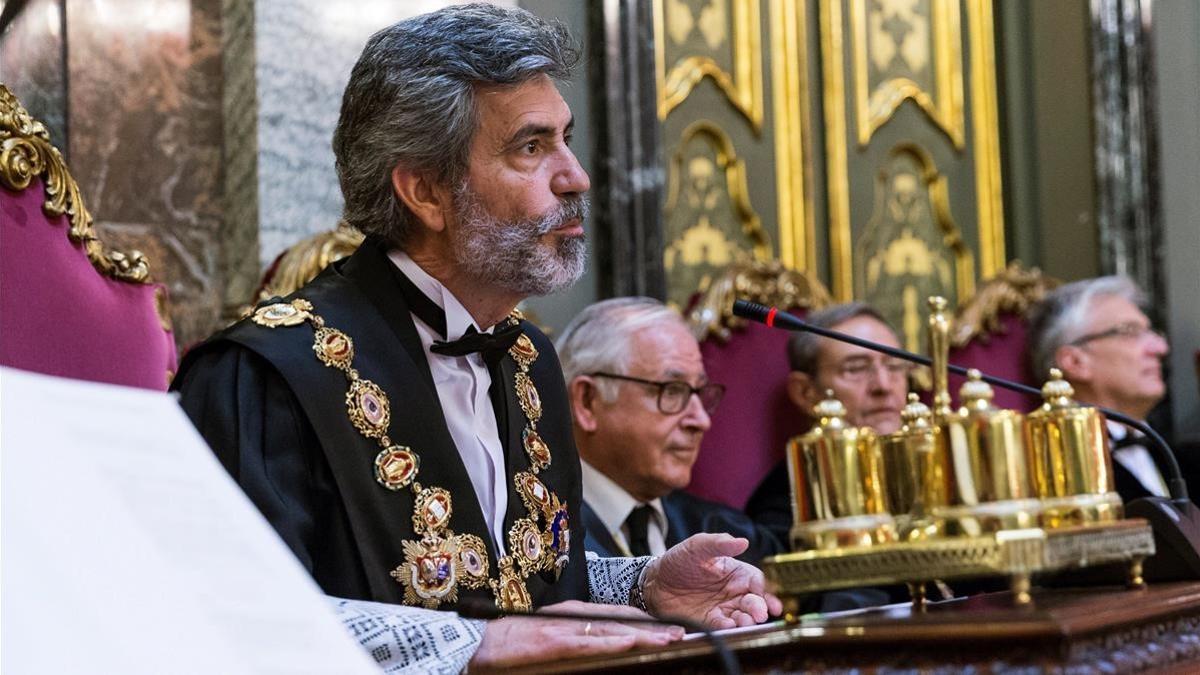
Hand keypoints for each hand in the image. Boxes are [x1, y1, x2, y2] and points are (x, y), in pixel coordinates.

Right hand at [468, 600, 683, 671]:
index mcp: (572, 614)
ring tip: (668, 639)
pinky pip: (587, 642)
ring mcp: (562, 627)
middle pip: (620, 621)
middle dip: (653, 628)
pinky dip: (610, 641)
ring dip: (642, 635)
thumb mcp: (550, 635)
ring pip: (610, 630)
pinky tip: (630, 642)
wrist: (477, 643)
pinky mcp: (551, 641)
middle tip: (682, 633)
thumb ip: (577, 636)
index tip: (671, 629)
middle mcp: (571, 616)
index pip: (617, 616)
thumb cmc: (512, 642)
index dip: (646, 622)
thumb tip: (606, 644)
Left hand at [642, 533, 783, 628]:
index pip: (756, 581)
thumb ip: (719, 543)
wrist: (654, 581)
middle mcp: (733, 592)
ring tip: (747, 621)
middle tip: (760, 613)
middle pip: (754, 601)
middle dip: (760, 608)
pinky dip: (728, 627)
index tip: (766, 595)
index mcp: (735, 572)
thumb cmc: (678, 560)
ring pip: (742, 616)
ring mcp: (722, 608)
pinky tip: (729, 625)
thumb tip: (743, 541)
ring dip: (747, 620)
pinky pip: (722, 626)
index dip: (764, 589)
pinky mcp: (709, 622)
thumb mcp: (697, 546)